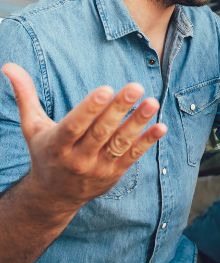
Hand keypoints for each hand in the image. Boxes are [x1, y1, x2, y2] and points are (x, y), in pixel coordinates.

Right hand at [1, 63, 166, 209]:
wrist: (53, 197)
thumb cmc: (44, 153)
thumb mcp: (32, 127)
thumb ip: (25, 95)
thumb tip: (8, 65)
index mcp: (56, 145)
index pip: (74, 126)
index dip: (89, 109)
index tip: (105, 89)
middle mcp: (77, 158)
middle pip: (101, 132)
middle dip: (119, 109)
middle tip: (136, 86)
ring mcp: (97, 168)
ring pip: (120, 143)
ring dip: (137, 123)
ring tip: (152, 102)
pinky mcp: (114, 174)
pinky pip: (132, 156)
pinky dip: (147, 142)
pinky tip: (161, 127)